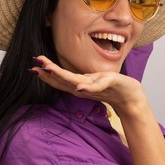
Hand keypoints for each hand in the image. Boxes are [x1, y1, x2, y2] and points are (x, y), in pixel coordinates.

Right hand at [31, 56, 147, 116]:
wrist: (131, 97)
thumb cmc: (112, 88)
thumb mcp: (94, 83)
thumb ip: (81, 82)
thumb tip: (70, 79)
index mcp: (80, 85)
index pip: (60, 80)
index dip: (47, 75)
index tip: (33, 67)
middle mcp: (85, 87)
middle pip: (64, 80)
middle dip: (49, 73)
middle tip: (35, 66)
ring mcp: (95, 87)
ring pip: (75, 82)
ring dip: (62, 77)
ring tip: (48, 69)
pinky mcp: (108, 84)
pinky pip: (97, 87)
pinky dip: (88, 87)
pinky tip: (80, 86)